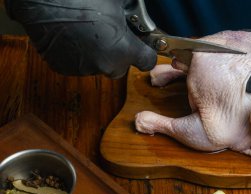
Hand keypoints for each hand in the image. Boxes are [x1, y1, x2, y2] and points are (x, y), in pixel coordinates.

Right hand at [5, 0, 156, 77]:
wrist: (42, 0)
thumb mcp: (117, 1)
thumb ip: (134, 13)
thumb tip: (140, 14)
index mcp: (123, 50)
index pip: (147, 61)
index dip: (146, 52)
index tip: (144, 48)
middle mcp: (106, 64)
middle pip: (121, 67)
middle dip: (120, 54)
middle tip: (112, 35)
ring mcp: (84, 69)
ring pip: (99, 65)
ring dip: (98, 54)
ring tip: (88, 32)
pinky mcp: (64, 69)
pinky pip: (79, 64)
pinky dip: (79, 55)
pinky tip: (74, 37)